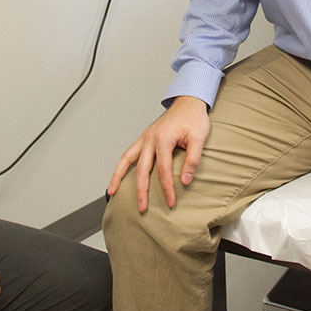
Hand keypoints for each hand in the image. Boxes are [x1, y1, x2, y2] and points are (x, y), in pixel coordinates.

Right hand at [106, 96, 211, 211]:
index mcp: (163, 138)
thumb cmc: (194, 119)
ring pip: (127, 160)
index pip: (163, 170)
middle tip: (142, 208)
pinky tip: (117, 176)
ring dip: (118, 177)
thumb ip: (192, 160)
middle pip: (141, 169)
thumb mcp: (199, 138)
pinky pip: (128, 154)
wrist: (189, 102)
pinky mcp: (144, 138)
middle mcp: (149, 138)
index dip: (167, 188)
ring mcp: (144, 138)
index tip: (170, 202)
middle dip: (141, 191)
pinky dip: (122, 166)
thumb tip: (185, 181)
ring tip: (112, 192)